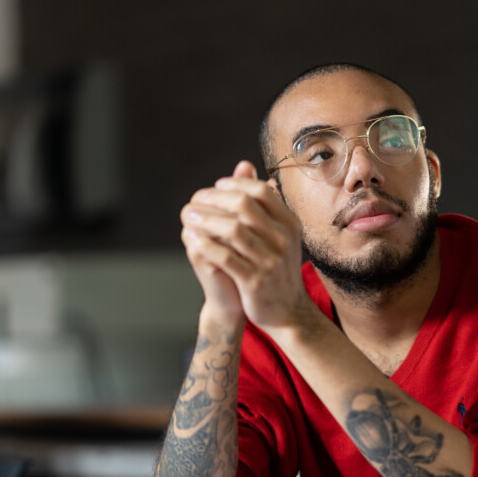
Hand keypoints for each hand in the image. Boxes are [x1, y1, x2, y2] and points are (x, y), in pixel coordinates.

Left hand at [181, 160, 306, 330]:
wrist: (288, 311)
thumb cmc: (277, 268)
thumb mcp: (277, 232)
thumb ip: (261, 201)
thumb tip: (244, 165)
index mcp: (289, 224)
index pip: (260, 192)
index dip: (234, 185)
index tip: (216, 187)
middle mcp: (283, 240)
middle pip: (245, 206)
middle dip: (214, 199)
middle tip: (195, 199)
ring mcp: (270, 261)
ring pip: (232, 230)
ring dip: (205, 219)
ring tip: (188, 215)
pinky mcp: (255, 281)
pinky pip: (225, 257)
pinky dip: (205, 244)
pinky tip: (191, 238)